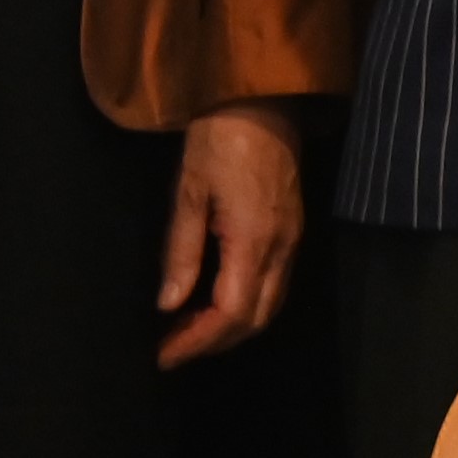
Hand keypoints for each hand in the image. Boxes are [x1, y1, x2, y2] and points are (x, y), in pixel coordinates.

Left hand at [159, 100, 302, 368]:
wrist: (263, 102)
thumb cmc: (218, 140)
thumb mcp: (188, 193)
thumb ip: (181, 252)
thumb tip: (169, 304)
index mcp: (254, 240)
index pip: (231, 312)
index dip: (198, 341)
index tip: (164, 355)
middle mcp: (282, 248)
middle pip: (257, 319)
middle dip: (215, 343)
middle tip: (172, 348)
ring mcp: (293, 241)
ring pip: (270, 306)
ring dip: (231, 328)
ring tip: (189, 330)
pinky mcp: (293, 231)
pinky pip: (275, 286)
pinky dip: (245, 306)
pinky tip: (215, 301)